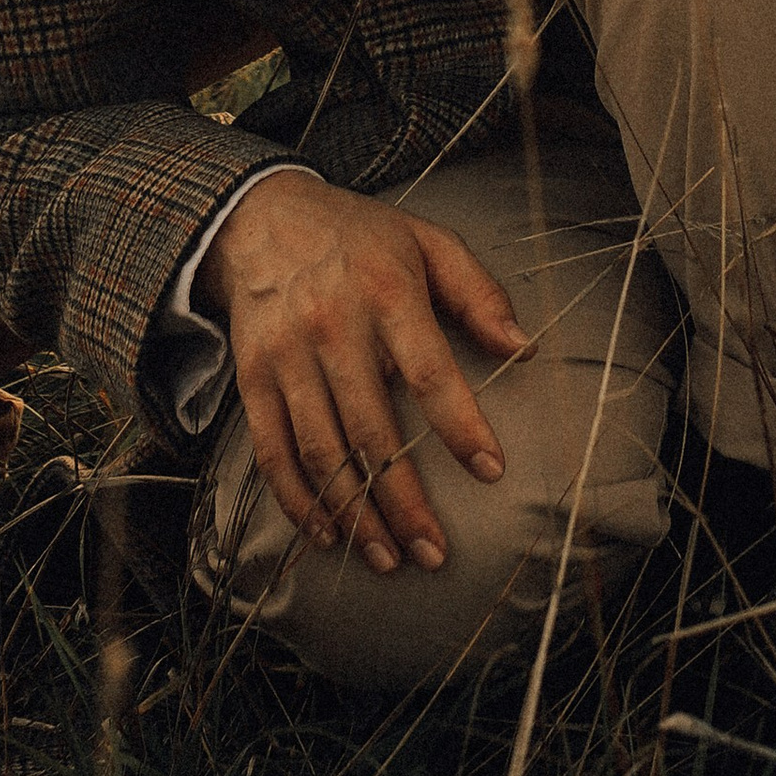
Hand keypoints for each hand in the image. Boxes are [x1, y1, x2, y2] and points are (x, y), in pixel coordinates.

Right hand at [196, 174, 529, 572]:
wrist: (260, 216)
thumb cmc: (359, 236)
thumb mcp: (427, 241)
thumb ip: (478, 293)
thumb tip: (523, 348)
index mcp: (386, 292)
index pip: (430, 371)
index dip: (461, 426)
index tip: (492, 471)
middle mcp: (334, 327)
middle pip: (372, 429)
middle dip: (405, 499)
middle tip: (435, 552)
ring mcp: (287, 356)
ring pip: (322, 451)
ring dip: (355, 513)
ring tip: (389, 559)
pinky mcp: (252, 377)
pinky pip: (273, 450)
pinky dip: (297, 499)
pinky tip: (326, 534)